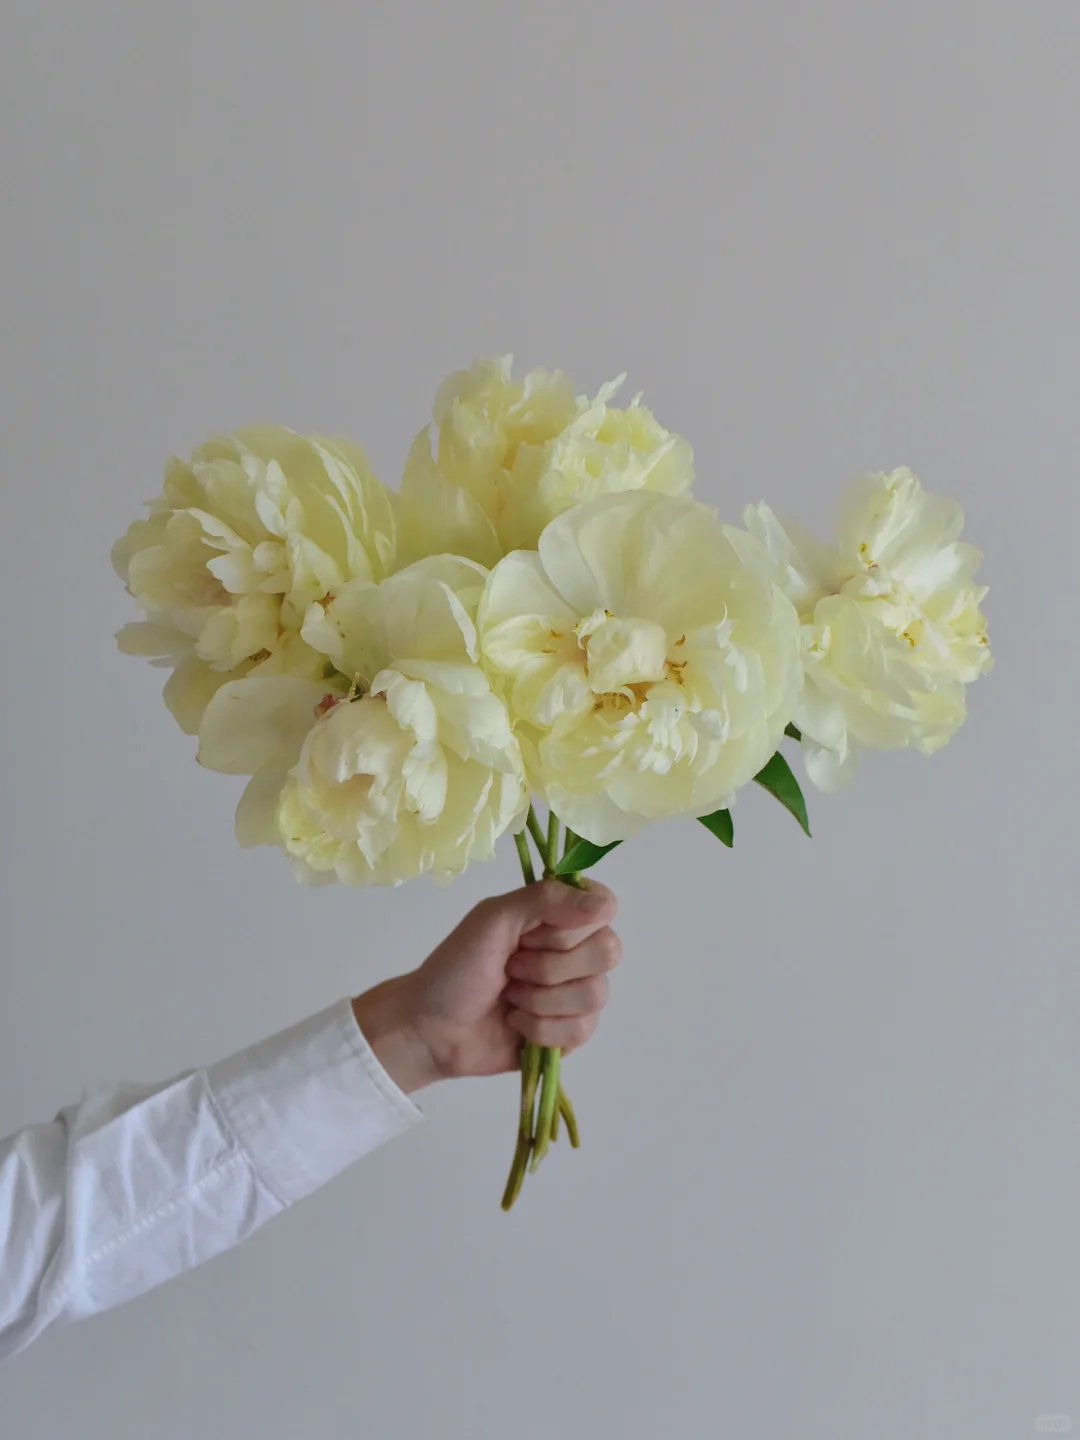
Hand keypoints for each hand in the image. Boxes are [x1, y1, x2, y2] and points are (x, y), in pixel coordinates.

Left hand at [351, 880, 620, 1093]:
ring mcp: (575, 994)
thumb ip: (546, 899)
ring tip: (510, 997)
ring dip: (540, 999)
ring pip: (595, 994)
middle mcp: (574, 951)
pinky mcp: (571, 1034)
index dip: (573, 924)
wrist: (432, 1028)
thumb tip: (605, 905)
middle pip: (607, 951)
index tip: (533, 933)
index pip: (604, 907)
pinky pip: (582, 1030)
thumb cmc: (456, 967)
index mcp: (557, 916)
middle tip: (512, 966)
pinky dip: (540, 1028)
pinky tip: (516, 1023)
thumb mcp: (493, 919)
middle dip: (550, 965)